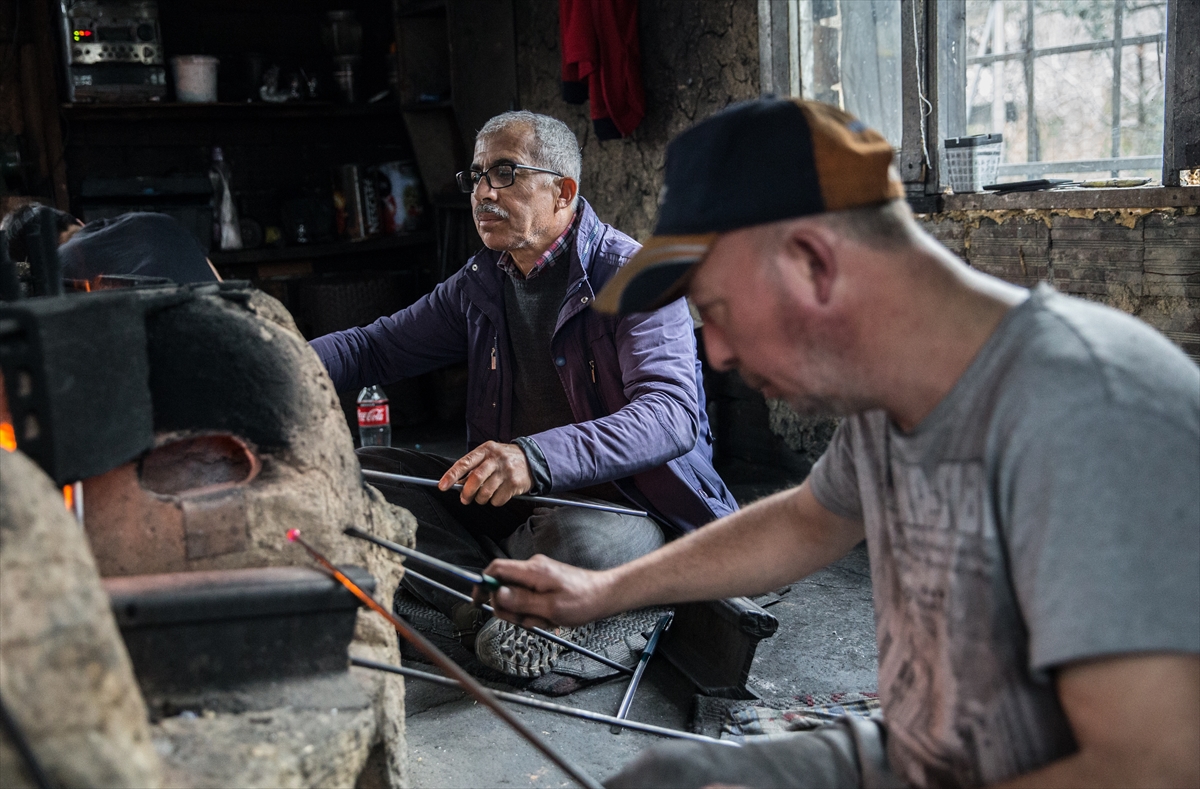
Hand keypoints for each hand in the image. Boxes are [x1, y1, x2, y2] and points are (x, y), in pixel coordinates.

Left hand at [439, 441, 532, 505]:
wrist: (532, 459)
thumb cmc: (504, 459)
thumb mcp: (488, 456)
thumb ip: (473, 467)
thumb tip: (457, 484)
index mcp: (486, 449)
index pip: (465, 463)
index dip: (451, 475)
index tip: (442, 486)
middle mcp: (496, 458)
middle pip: (475, 478)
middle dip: (466, 492)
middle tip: (464, 499)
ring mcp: (506, 471)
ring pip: (486, 492)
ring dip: (480, 499)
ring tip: (483, 497)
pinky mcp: (515, 483)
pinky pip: (498, 499)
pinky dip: (494, 502)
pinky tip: (498, 495)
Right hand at [473, 554, 614, 629]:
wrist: (605, 596)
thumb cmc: (583, 601)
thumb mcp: (550, 608)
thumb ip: (522, 601)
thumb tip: (497, 594)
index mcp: (532, 570)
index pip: (496, 569)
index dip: (482, 584)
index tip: (478, 602)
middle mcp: (533, 569)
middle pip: (504, 587)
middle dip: (511, 609)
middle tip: (527, 621)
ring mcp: (539, 576)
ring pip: (517, 598)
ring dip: (527, 614)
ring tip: (547, 620)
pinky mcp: (544, 583)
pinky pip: (529, 600)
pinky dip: (536, 612)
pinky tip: (551, 618)